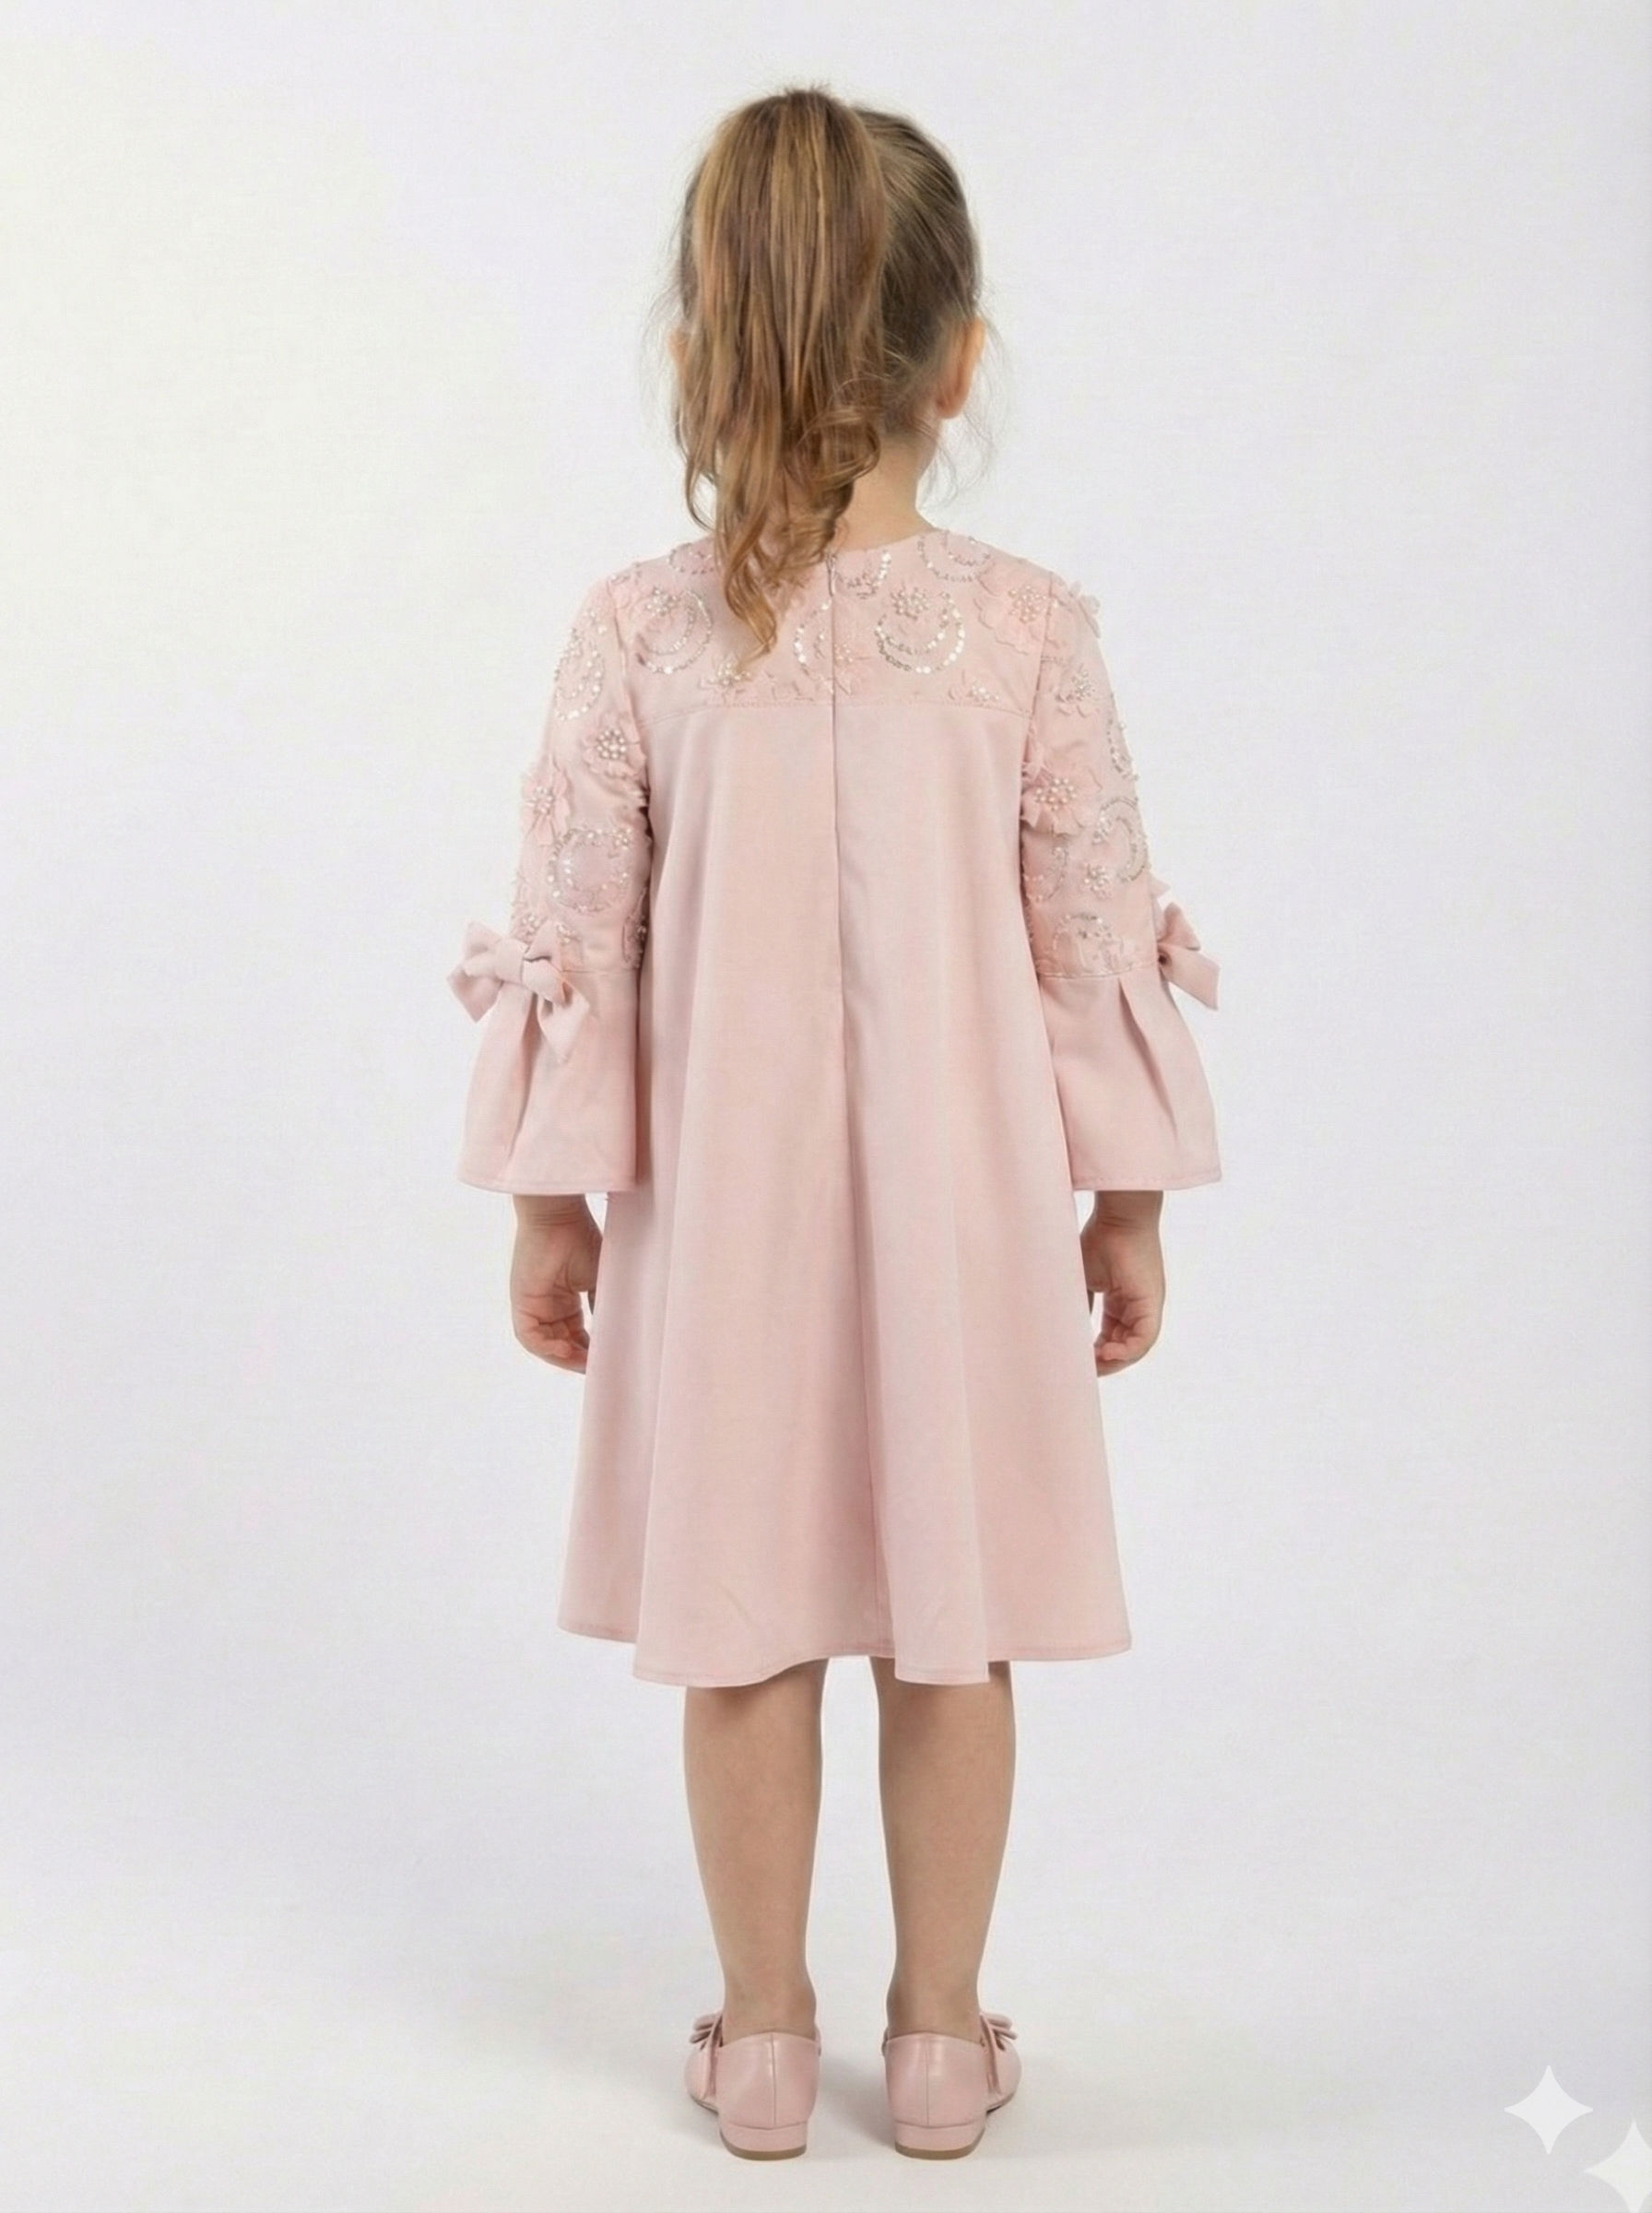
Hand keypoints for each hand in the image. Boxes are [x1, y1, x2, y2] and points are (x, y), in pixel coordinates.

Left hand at [509, 1197, 600, 1371]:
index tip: (610, 1359)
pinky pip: (529, 1337)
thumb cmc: (581, 1238)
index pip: (576, 1335)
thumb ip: (603, 1306)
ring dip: (564, 1358)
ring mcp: (533, 1306)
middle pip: (561, 1344)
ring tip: (585, 1364)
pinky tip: (566, 1349)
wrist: (560, 1216)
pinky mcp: (522, 1303)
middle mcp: (547, 1306)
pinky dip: (547, 1348)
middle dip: (579, 1360)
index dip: (591, 1351)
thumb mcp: (600, 1279)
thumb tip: (616, 1334)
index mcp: (564, 1299)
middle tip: (599, 1368)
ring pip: (545, 1345)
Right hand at [1080, 1195, 1164, 1375]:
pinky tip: (1105, 1353)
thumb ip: (1079, 1304)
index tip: (1077, 1360)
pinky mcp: (1151, 1304)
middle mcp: (1139, 1306)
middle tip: (1083, 1370)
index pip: (1113, 1336)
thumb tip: (1065, 1326)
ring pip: (1136, 1347)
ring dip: (1114, 1360)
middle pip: (1125, 1346)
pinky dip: (1127, 1351)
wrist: (1118, 1217)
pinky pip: (1144, 1339)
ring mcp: (1148, 1306)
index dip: (1096, 1352)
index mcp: (1124, 1300)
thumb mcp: (1083, 1278)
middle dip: (1104, 1362)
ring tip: (1093, 1366)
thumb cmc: (1099, 1239)